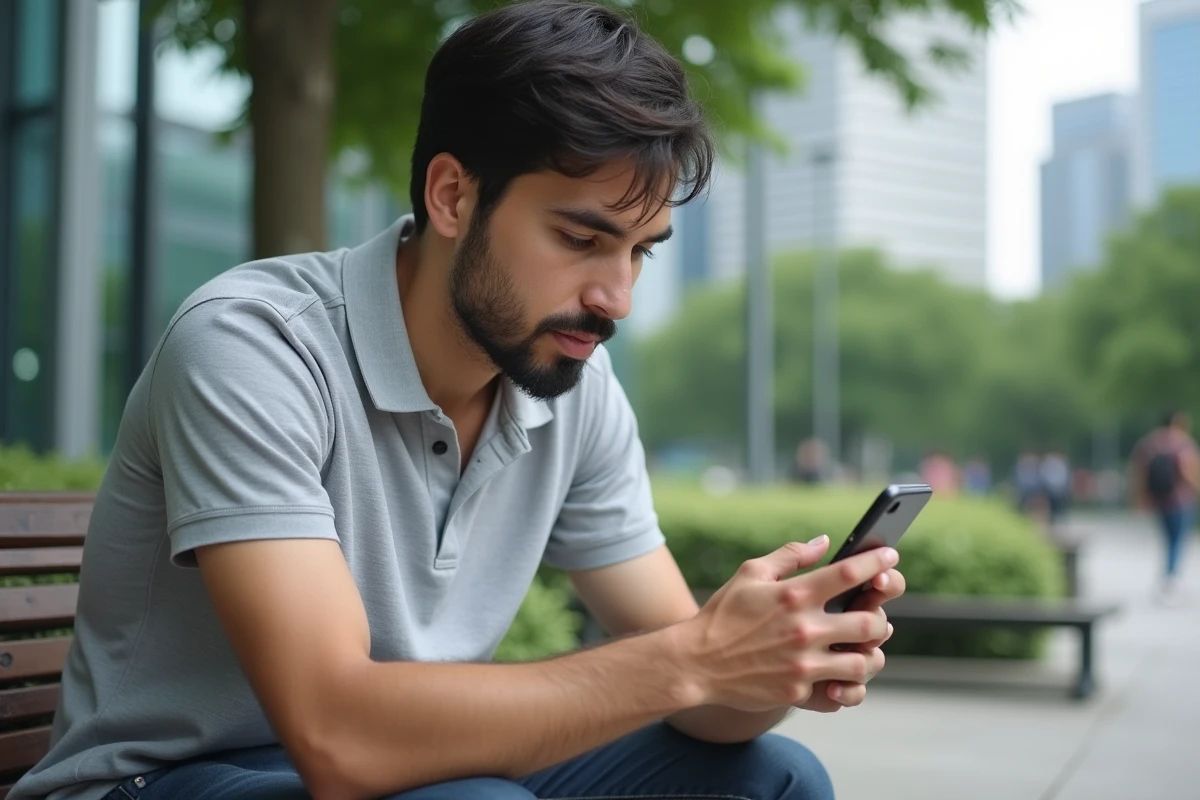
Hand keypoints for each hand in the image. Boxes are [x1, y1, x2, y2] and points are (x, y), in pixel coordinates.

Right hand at [672, 537, 897, 712]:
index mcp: (794, 595)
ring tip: (863, 648)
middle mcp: (803, 629)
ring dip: (870, 654)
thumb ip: (790, 555)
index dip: (877, 561)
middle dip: (879, 617)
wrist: (696, 662)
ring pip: (863, 663)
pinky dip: (848, 687)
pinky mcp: (798, 691)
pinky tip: (843, 678)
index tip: (890, 555)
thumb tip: (825, 543)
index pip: (849, 573)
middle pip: (869, 622)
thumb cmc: (723, 614)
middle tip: (874, 614)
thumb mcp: (750, 573)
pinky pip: (841, 693)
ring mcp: (803, 664)